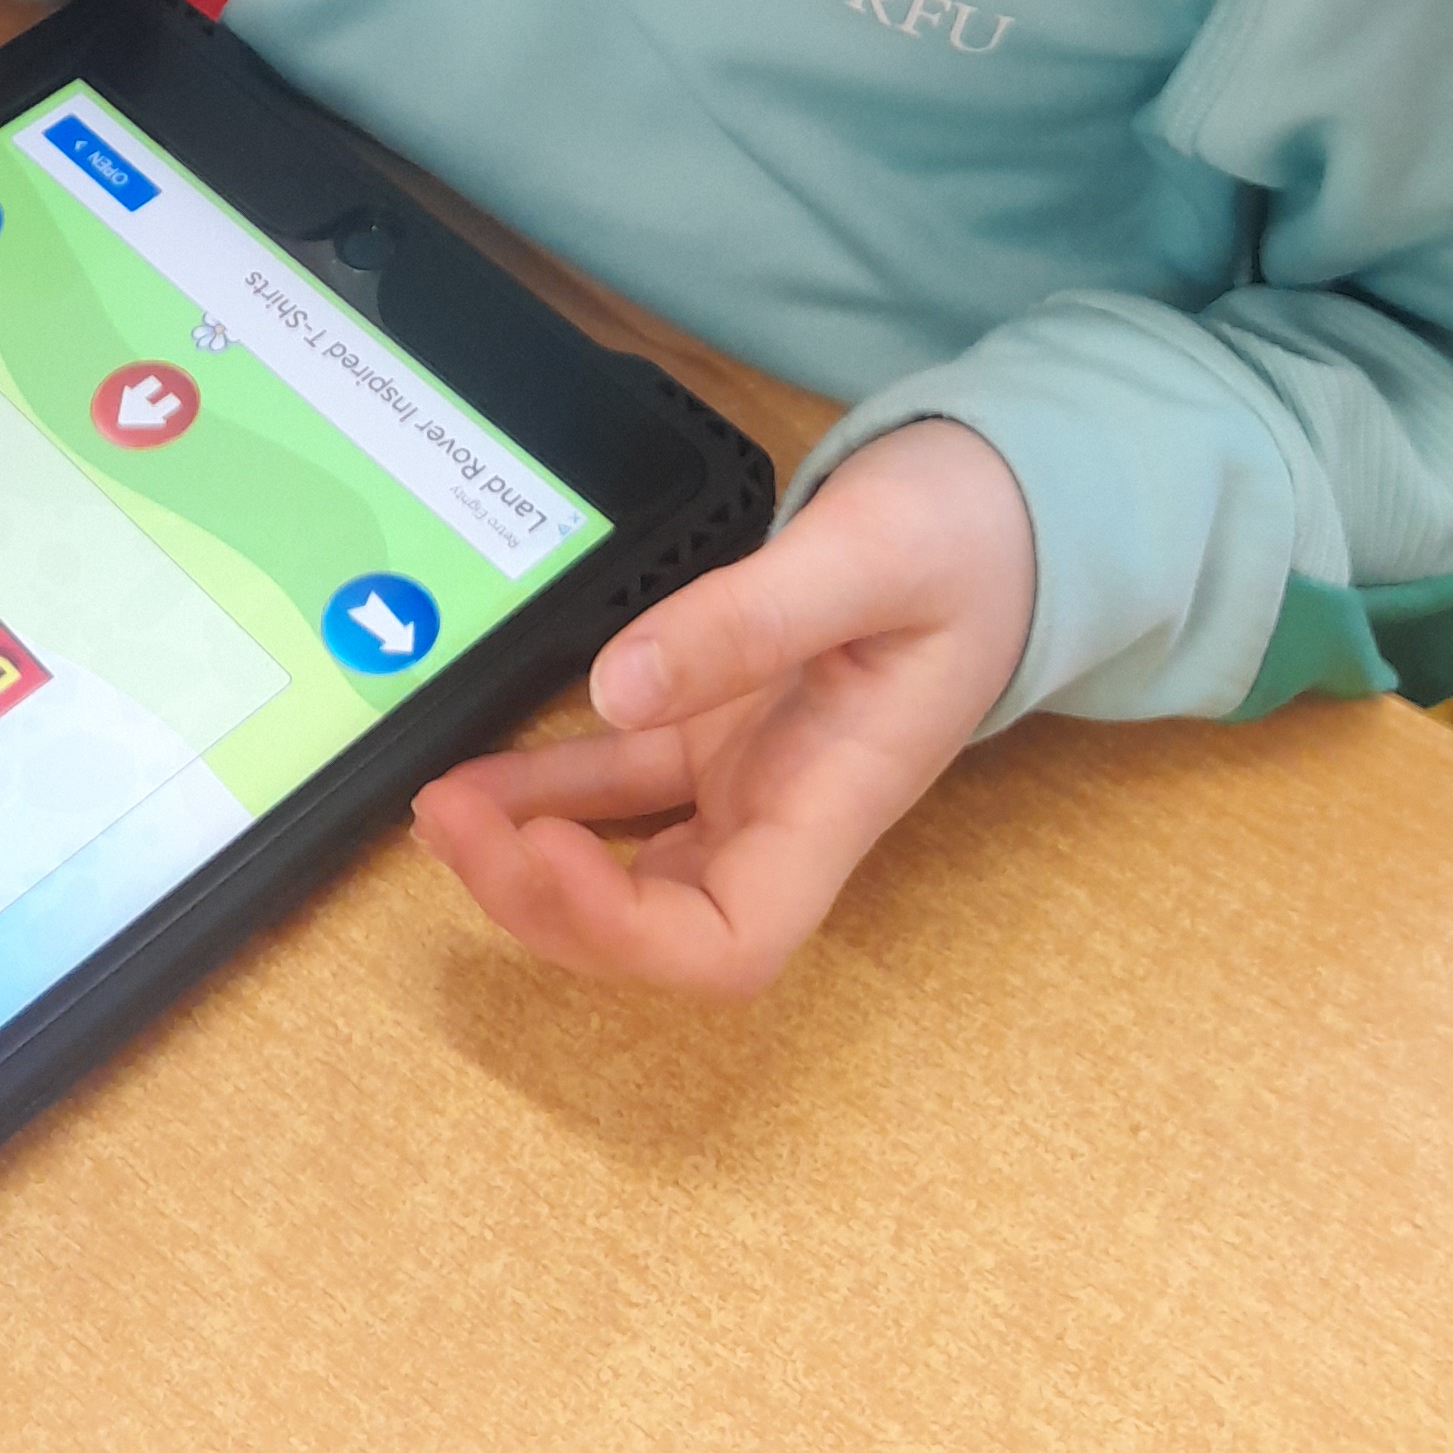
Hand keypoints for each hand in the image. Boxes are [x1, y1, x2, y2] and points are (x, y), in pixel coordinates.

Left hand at [410, 419, 1035, 996]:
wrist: (1013, 508)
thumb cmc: (970, 537)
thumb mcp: (868, 554)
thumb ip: (748, 620)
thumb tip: (615, 687)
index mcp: (837, 801)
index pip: (732, 943)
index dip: (626, 935)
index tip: (544, 853)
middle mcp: (788, 815)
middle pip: (660, 929)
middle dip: (544, 902)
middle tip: (448, 819)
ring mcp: (751, 778)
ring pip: (627, 868)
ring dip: (529, 856)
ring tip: (438, 805)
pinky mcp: (721, 731)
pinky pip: (621, 789)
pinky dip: (547, 791)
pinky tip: (480, 772)